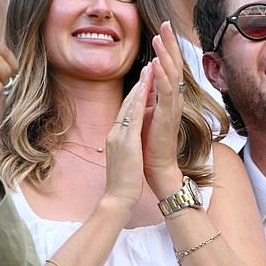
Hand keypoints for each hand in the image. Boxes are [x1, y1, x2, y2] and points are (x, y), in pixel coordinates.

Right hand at [102, 63, 152, 209]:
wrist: (117, 199)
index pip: (126, 113)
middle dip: (138, 85)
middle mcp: (115, 133)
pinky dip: (139, 101)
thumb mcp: (125, 160)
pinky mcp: (125, 142)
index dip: (135, 96)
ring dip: (140, 86)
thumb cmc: (124, 184)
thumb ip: (126, 147)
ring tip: (150, 69)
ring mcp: (118, 136)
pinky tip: (147, 90)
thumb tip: (131, 141)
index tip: (145, 82)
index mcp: (116, 138)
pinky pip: (133, 117)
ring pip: (129, 106)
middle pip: (127, 104)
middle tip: (148, 66)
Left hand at [141, 20, 185, 198]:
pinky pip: (166, 93)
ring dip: (165, 55)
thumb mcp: (149, 112)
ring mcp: (173, 107)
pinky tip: (157, 63)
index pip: (169, 67)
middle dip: (169, 43)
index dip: (166, 48)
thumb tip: (147, 78)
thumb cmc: (152, 143)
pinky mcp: (168, 117)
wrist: (158, 167)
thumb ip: (150, 95)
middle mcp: (174, 99)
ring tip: (159, 37)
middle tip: (165, 23)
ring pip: (171, 75)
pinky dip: (162, 77)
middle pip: (174, 65)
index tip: (161, 29)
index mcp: (169, 98)